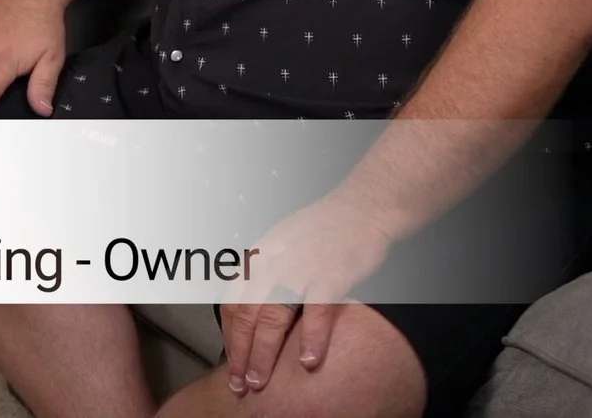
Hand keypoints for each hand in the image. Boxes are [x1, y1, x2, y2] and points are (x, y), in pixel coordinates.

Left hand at [220, 194, 397, 392]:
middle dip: (240, 353)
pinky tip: (307, 362)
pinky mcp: (332, 273)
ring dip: (264, 353)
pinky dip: (311, 338)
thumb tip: (250, 309)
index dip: (229, 336)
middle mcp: (273, 262)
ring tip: (261, 380)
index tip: (231, 362)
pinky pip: (316, 311)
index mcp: (259, 256)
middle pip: (246, 314)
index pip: (232, 301)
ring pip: (272, 316)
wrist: (361, 208)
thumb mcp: (281, 245)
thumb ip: (264, 274)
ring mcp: (301, 268)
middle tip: (239, 384)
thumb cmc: (323, 230)